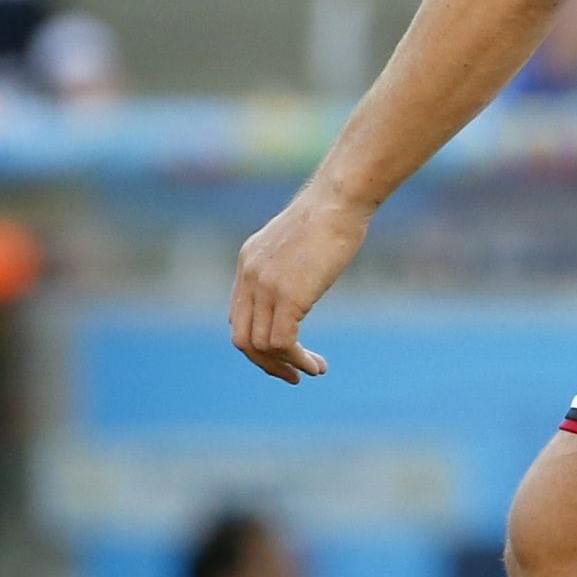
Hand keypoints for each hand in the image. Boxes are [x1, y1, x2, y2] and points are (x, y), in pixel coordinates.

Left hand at [231, 185, 370, 382]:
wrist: (338, 201)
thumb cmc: (332, 213)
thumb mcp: (299, 238)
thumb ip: (290, 261)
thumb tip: (302, 280)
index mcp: (249, 261)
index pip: (238, 316)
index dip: (257, 340)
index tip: (283, 351)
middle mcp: (250, 276)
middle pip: (242, 338)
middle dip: (265, 363)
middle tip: (291, 375)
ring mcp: (265, 286)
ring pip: (261, 345)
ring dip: (287, 365)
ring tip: (314, 369)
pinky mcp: (287, 295)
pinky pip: (282, 342)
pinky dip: (297, 360)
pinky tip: (316, 365)